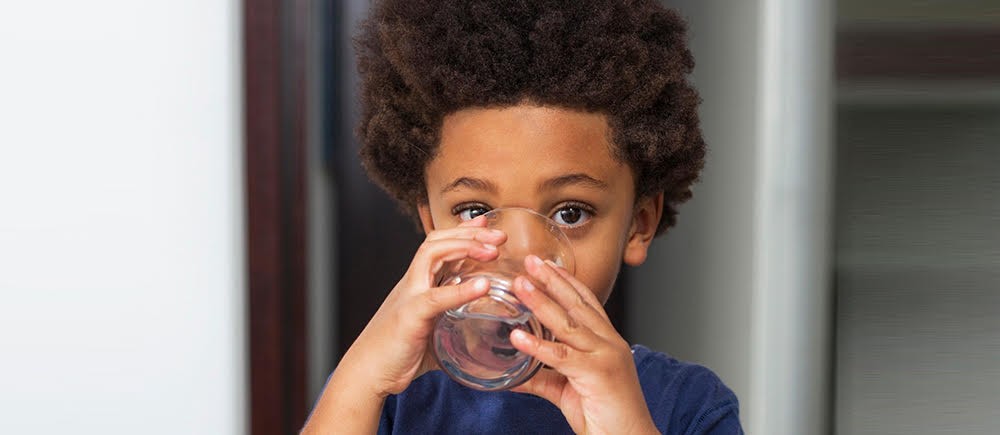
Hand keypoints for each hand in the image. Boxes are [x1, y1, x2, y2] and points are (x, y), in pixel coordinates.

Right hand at [340, 215, 507, 396]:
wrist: (367, 372)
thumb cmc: (396, 353)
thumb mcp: (430, 333)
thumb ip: (450, 329)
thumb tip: (476, 340)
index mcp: (417, 285)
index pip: (438, 245)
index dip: (462, 232)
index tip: (486, 225)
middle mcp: (412, 284)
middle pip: (437, 241)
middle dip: (470, 233)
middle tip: (500, 235)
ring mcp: (410, 296)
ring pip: (432, 254)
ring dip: (465, 247)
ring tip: (493, 251)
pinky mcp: (411, 315)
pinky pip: (437, 296)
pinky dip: (461, 289)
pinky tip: (483, 286)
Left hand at [509, 256, 658, 434]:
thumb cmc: (605, 417)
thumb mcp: (568, 391)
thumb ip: (542, 378)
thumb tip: (511, 375)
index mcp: (607, 343)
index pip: (587, 303)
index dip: (566, 282)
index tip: (547, 265)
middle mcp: (609, 344)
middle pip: (578, 304)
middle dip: (553, 280)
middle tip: (531, 260)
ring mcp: (605, 357)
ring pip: (568, 324)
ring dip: (542, 302)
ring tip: (520, 285)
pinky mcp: (597, 375)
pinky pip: (562, 356)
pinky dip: (539, 345)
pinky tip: (518, 337)